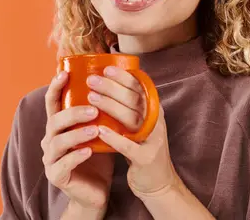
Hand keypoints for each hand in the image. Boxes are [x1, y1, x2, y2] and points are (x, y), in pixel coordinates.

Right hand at [41, 71, 114, 212]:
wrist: (95, 191)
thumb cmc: (98, 157)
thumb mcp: (98, 130)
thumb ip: (98, 111)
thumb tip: (114, 83)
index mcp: (58, 125)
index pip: (52, 102)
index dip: (55, 86)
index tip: (65, 72)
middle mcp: (50, 139)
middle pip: (54, 121)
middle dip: (73, 113)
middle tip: (94, 109)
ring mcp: (50, 159)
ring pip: (57, 142)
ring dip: (76, 134)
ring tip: (95, 130)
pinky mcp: (56, 176)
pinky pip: (63, 164)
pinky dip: (75, 156)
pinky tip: (89, 151)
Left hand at [87, 66, 178, 197]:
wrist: (158, 182)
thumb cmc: (141, 147)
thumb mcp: (138, 123)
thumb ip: (127, 106)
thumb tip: (103, 82)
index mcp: (153, 109)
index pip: (140, 87)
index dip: (123, 76)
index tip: (105, 68)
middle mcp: (155, 121)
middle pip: (134, 99)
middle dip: (111, 88)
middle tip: (92, 80)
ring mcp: (153, 139)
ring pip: (131, 118)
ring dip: (110, 106)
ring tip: (91, 98)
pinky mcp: (146, 158)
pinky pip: (130, 146)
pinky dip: (115, 138)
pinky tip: (100, 130)